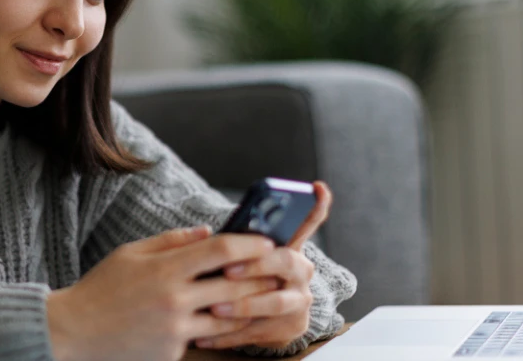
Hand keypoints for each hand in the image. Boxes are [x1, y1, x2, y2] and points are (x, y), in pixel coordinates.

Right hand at [45, 225, 282, 360]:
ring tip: (268, 295)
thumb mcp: (130, 254)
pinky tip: (235, 319)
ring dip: (252, 305)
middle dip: (263, 275)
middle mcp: (174, 299)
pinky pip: (207, 336)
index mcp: (164, 269)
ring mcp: (176, 328)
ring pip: (230, 316)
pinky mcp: (173, 350)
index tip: (268, 240)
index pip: (220, 250)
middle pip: (235, 284)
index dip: (249, 242)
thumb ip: (170, 241)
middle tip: (281, 268)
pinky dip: (222, 326)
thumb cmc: (101, 288)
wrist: (74, 332)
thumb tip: (207, 232)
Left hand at [194, 181, 332, 350]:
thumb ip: (232, 243)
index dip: (316, 205)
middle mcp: (301, 271)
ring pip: (276, 302)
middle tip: (229, 270)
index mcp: (289, 246)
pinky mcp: (292, 327)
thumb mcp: (239, 256)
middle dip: (257, 265)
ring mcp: (299, 300)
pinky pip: (261, 331)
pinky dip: (231, 334)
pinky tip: (206, 335)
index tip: (317, 187)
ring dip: (243, 305)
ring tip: (214, 307)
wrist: (258, 319)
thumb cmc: (240, 277)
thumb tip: (206, 234)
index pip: (308, 220)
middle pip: (287, 261)